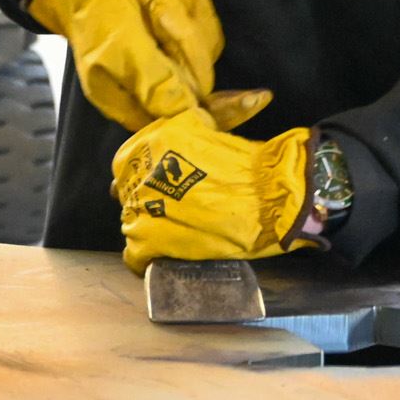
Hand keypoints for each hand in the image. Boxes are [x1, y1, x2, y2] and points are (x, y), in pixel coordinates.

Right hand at [27, 0, 270, 131]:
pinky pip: (205, 22)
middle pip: (199, 79)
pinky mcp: (177, 35)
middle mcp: (152, 88)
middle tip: (154, 4)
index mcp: (131, 102)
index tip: (256, 99)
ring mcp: (167, 60)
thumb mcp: (119, 46)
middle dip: (182, 35)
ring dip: (182, 9)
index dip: (220, 113)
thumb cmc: (94, 6)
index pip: (184, 122)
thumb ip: (154, 83)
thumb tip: (190, 118)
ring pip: (204, 47)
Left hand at [113, 108, 324, 274]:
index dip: (142, 180)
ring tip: (170, 235)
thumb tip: (159, 163)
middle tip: (169, 213)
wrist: (273, 193)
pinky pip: (135, 255)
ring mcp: (144, 204)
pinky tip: (157, 260)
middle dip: (145, 205)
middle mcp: (143, 170)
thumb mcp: (204, 138)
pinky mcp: (152, 237)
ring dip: (146, 230)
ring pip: (130, 224)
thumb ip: (176, 147)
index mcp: (153, 141)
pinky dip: (143, 260)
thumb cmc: (247, 168)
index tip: (158, 190)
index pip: (126, 166)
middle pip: (127, 195)